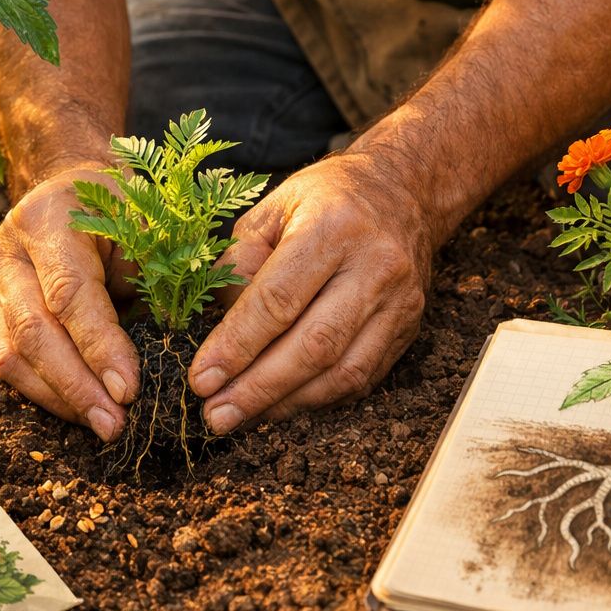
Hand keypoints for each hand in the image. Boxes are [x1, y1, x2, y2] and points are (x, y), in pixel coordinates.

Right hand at [0, 164, 139, 441]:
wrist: (72, 188)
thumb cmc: (122, 210)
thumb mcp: (147, 225)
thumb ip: (160, 275)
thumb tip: (192, 345)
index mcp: (49, 218)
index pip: (69, 293)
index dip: (99, 346)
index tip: (131, 390)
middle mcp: (7, 251)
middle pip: (33, 331)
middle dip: (77, 385)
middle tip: (116, 425)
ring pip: (12, 355)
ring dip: (59, 398)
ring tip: (103, 427)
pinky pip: (7, 363)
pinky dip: (45, 393)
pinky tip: (81, 412)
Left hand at [190, 152, 432, 433]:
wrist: (404, 192)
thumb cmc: (326, 198)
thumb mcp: (273, 207)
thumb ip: (240, 260)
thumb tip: (220, 326)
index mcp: (334, 226)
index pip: (279, 299)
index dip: (237, 345)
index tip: (201, 379)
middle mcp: (375, 266)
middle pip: (313, 345)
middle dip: (258, 389)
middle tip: (216, 416)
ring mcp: (399, 301)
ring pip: (342, 372)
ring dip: (287, 404)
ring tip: (241, 418)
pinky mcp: (409, 327)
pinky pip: (362, 378)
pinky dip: (318, 399)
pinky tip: (281, 406)